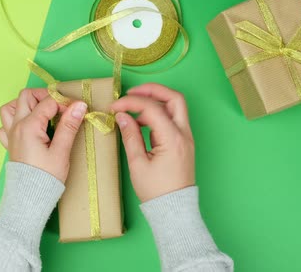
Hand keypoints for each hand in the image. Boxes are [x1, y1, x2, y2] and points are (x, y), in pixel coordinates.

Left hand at [0, 88, 87, 182]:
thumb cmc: (47, 177)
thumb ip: (69, 125)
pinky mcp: (10, 144)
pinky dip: (14, 120)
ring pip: (10, 107)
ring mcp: (10, 135)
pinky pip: (4, 125)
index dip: (64, 103)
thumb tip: (79, 105)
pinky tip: (27, 127)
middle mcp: (16, 127)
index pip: (48, 102)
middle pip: (26, 96)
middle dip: (43, 96)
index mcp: (29, 126)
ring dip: (25, 104)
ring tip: (41, 112)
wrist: (30, 198)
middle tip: (58, 107)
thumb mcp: (61, 151)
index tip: (76, 110)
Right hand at [111, 83, 194, 201]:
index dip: (131, 102)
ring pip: (175, 106)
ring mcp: (186, 137)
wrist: (174, 210)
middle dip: (152, 90)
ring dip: (155, 101)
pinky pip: (173, 119)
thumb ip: (130, 136)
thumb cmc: (156, 191)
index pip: (152, 108)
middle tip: (131, 92)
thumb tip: (122, 116)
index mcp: (173, 139)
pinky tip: (141, 121)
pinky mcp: (183, 142)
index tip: (114, 106)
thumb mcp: (138, 164)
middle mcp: (184, 134)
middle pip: (173, 97)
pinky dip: (158, 114)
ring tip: (133, 108)